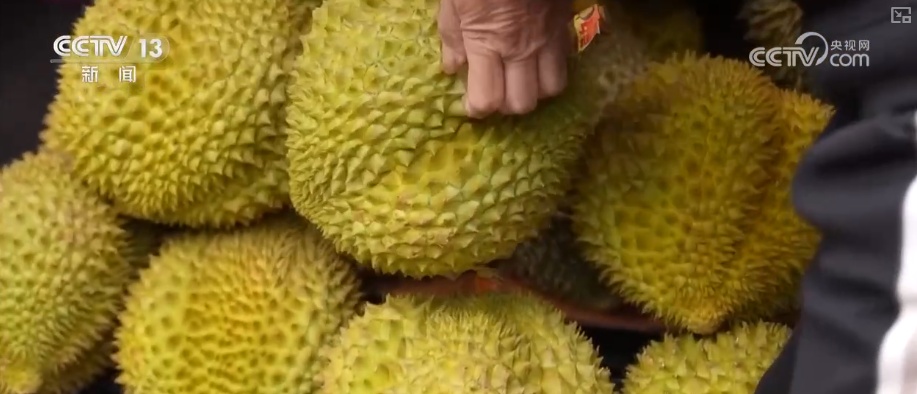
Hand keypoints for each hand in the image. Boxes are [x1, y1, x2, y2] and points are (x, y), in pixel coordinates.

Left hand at [438, 0, 571, 117]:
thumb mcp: (453, 3)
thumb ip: (453, 38)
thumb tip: (453, 67)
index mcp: (487, 43)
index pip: (488, 100)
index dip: (478, 108)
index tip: (472, 103)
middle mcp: (521, 49)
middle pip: (522, 104)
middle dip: (507, 105)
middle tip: (496, 91)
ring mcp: (547, 39)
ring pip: (551, 89)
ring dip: (534, 90)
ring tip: (520, 79)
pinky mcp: (563, 26)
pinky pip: (565, 63)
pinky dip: (552, 70)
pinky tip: (537, 60)